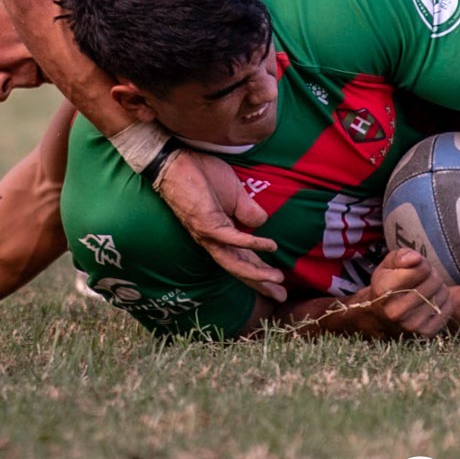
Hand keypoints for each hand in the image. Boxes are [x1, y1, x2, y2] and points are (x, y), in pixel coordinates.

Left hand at [154, 150, 285, 301]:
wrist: (178, 162)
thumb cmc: (203, 175)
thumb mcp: (235, 193)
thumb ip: (248, 210)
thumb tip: (263, 223)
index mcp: (221, 233)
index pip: (244, 258)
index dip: (261, 272)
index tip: (279, 283)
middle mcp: (213, 240)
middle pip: (239, 268)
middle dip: (261, 283)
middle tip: (281, 296)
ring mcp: (209, 234)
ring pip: (234, 261)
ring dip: (256, 272)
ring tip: (277, 278)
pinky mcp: (206, 224)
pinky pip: (232, 238)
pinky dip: (252, 243)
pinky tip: (270, 246)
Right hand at [359, 248, 453, 337]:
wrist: (381, 317)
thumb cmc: (387, 285)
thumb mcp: (387, 265)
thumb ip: (401, 256)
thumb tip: (416, 258)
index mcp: (385, 290)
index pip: (422, 269)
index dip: (422, 264)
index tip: (415, 268)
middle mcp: (396, 311)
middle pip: (434, 281)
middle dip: (432, 274)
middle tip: (423, 279)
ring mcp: (411, 325)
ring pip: (443, 294)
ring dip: (439, 288)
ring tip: (427, 289)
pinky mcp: (425, 334)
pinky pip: (448, 308)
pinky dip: (444, 301)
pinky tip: (431, 301)